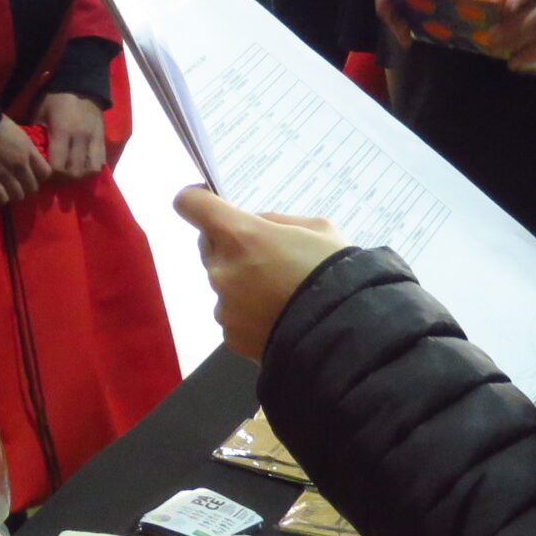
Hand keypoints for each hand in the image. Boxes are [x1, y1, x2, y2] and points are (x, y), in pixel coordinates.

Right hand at [0, 113, 49, 203]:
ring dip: (14, 194)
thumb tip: (29, 155)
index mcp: (29, 151)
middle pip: (33, 187)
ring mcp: (6, 174)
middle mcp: (21, 165)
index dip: (40, 176)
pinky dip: (1, 198)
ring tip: (8, 191)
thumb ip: (26, 147)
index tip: (34, 175)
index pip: (46, 173)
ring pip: (19, 196)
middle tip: (20, 184)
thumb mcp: (19, 133)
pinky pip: (2, 198)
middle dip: (27, 187)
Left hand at [35, 91, 106, 179]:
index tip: (44, 172)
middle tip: (56, 175)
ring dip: (80, 175)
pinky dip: (91, 168)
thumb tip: (32, 155)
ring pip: (91, 170)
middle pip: (75, 172)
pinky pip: (100, 162)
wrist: (81, 83)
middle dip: (64, 178)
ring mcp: (94, 139)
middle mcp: (80, 138)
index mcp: (62, 132)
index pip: (58, 166)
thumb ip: (37, 135)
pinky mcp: (103, 138)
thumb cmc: (56, 98)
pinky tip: (82, 165)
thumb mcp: (40, 113)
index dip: (50, 175)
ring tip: (70, 173)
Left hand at [175, 186, 349, 360]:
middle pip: (208, 245)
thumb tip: (255, 227)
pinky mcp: (230, 335)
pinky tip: (277, 316)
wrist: (345, 333)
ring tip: (280, 293)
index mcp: (240, 235)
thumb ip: (274, 223)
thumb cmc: (334, 273)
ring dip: (241, 281)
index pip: (190, 204)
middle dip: (229, 245)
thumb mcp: (315, 228)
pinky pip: (232, 314)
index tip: (209, 202)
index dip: (197, 200)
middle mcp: (223, 270)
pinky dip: (248, 312)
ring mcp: (224, 306)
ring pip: (222, 282)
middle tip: (265, 255)